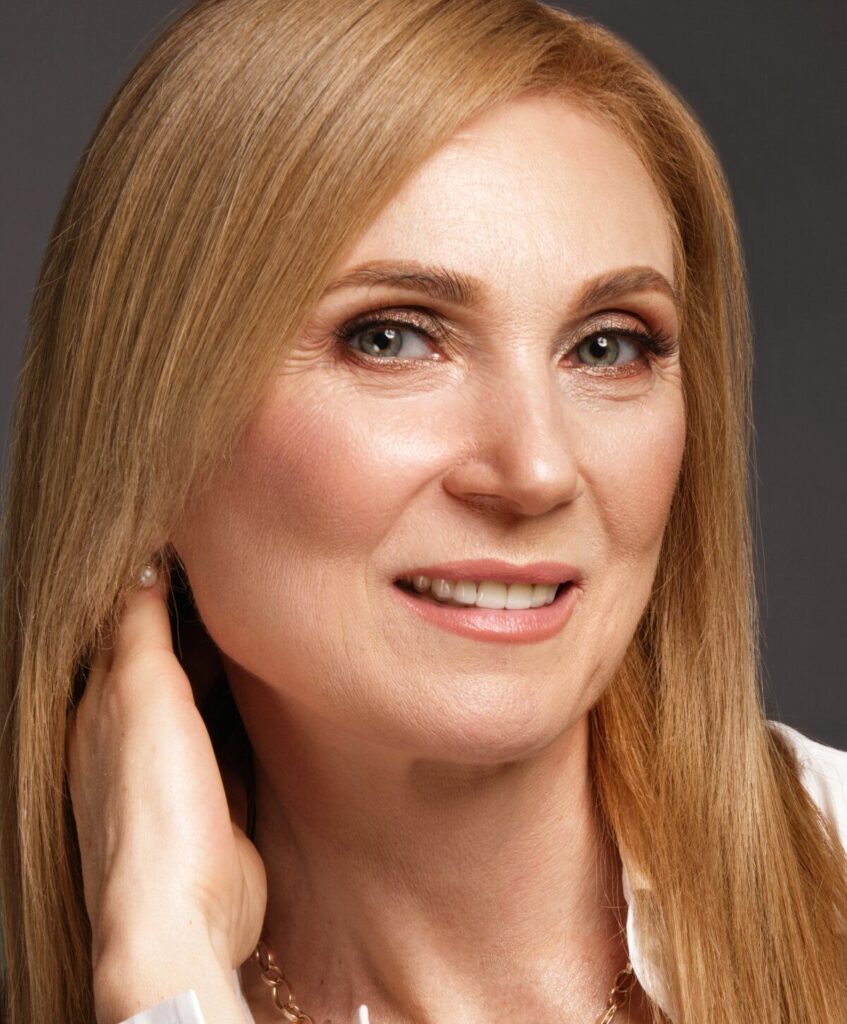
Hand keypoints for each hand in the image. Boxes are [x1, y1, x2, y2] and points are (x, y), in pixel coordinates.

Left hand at [65, 563, 266, 981]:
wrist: (184, 912)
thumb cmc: (152, 805)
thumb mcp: (140, 691)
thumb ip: (140, 626)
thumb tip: (144, 563)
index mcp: (101, 710)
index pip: (129, 631)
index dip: (162, 591)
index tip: (203, 555)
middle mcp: (134, 741)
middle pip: (172, 665)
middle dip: (203, 627)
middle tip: (249, 584)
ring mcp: (179, 774)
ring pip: (207, 702)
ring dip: (232, 669)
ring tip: (271, 627)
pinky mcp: (221, 802)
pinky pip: (238, 741)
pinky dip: (253, 714)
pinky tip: (279, 694)